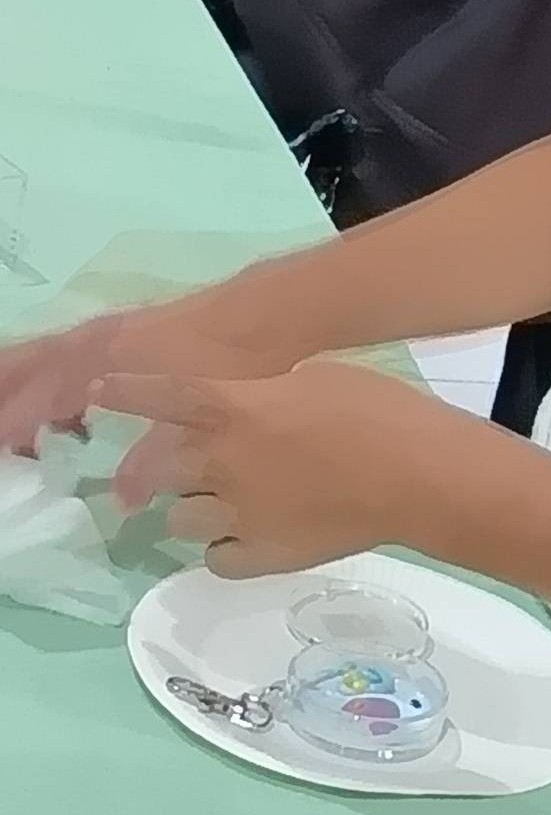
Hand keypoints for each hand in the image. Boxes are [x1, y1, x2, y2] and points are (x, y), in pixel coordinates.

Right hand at [0, 288, 274, 455]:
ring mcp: (105, 336)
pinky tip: (63, 417)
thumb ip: (150, 459)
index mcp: (98, 359)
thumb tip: (122, 499)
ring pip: (43, 361)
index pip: (36, 394)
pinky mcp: (122, 336)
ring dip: (17, 388)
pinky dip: (50, 384)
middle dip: (2, 397)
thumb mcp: (189, 417)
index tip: (0, 452)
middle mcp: (92, 343)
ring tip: (10, 432)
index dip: (9, 422)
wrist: (261, 316)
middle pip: (25, 368)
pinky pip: (66, 359)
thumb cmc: (224, 362)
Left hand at [91, 360, 472, 575]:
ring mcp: (239, 514)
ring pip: (179, 518)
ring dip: (193, 508)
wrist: (418, 477)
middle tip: (175, 471)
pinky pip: (215, 558)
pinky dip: (223, 548)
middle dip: (159, 468)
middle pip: (157, 468)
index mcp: (234, 408)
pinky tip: (245, 538)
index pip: (160, 398)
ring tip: (224, 505)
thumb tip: (243, 411)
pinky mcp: (263, 556)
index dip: (126, 393)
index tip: (101, 391)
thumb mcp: (313, 380)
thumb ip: (262, 396)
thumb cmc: (379, 412)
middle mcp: (222, 461)